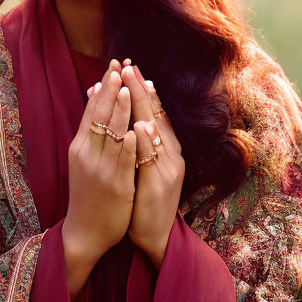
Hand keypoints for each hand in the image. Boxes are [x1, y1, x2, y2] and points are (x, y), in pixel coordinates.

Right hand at [64, 59, 137, 263]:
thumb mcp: (82, 158)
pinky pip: (124, 161)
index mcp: (80, 147)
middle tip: (119, 68)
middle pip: (100, 118)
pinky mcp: (117, 186)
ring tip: (127, 90)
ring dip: (120, 112)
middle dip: (111, 92)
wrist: (85, 232)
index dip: (103, 88)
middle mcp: (88, 155)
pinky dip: (129, 145)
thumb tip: (93, 94)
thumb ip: (90, 129)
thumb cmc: (87, 192)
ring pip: (113, 136)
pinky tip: (135, 130)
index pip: (92, 111)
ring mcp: (102, 171)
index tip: (112, 67)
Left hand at [120, 60, 184, 270]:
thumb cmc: (146, 200)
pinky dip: (147, 141)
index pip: (155, 112)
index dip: (143, 89)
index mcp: (167, 149)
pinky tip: (141, 126)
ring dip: (146, 107)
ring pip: (157, 131)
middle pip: (157, 115)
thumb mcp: (146, 166)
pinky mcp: (161, 185)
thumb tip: (133, 115)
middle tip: (129, 65)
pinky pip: (153, 159)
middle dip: (142, 89)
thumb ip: (142, 142)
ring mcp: (168, 169)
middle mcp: (172, 154)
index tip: (130, 67)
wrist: (155, 236)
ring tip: (136, 83)